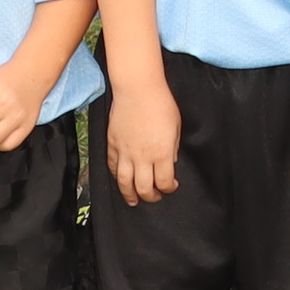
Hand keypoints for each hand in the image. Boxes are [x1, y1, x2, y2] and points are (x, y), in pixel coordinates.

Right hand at [105, 76, 180, 205]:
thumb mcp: (176, 127)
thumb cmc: (161, 104)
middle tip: (154, 196)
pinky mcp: (113, 144)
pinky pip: (113, 167)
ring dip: (129, 195)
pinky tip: (121, 179)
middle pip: (144, 188)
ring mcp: (125, 152)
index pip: (164, 181)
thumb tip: (170, 162)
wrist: (138, 89)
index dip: (169, 188)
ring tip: (133, 200)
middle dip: (151, 196)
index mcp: (162, 153)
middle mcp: (142, 157)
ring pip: (125, 183)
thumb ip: (173, 148)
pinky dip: (117, 176)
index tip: (171, 186)